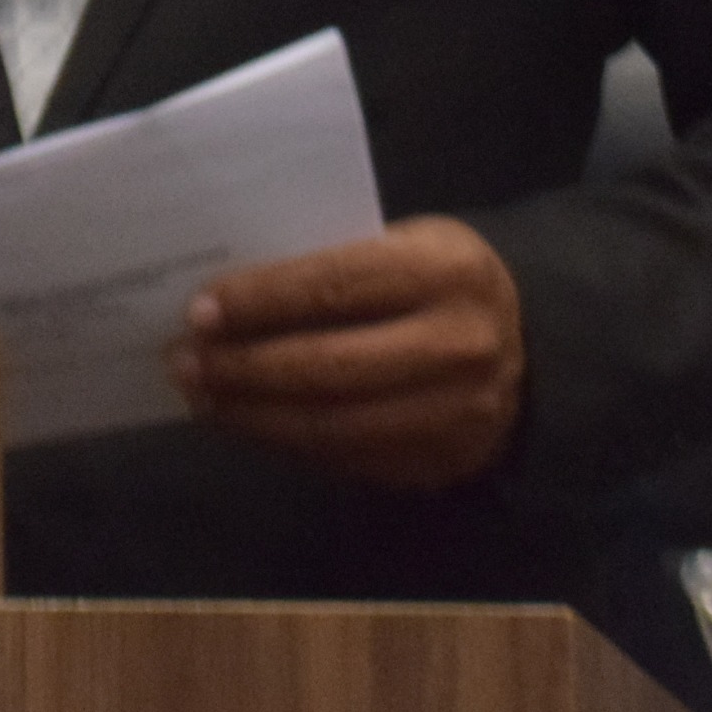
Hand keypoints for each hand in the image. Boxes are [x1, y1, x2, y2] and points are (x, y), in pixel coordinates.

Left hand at [167, 216, 527, 490]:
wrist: (528, 344)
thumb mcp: (404, 246)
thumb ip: (334, 266)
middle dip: (244, 368)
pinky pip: (345, 460)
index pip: (334, 287)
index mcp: (444, 271)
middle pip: (327, 367)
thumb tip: (228, 300)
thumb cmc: (437, 280)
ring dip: (252, 415)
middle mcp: (457, 346)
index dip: (261, 302)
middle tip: (183, 362)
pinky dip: (286, 444)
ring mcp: (454, 416)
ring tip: (202, 397)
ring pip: (330, 426)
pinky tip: (248, 424)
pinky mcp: (439, 465)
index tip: (200, 311)